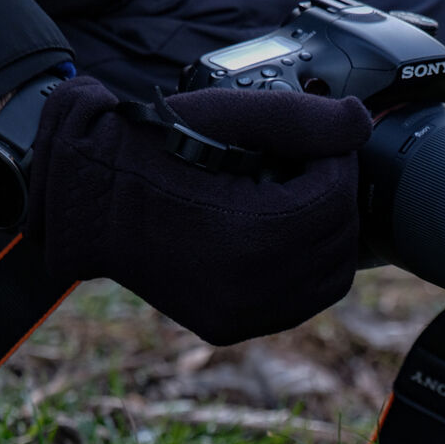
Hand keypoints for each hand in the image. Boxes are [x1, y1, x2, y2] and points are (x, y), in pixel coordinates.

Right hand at [27, 77, 371, 344]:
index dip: (337, 162)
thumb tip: (361, 124)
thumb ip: (302, 119)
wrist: (83, 200)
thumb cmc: (152, 150)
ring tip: (299, 197)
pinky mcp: (231, 326)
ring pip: (331, 278)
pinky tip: (286, 235)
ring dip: (329, 234)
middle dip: (335, 196)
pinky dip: (307, 269)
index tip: (320, 142)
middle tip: (310, 166)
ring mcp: (241, 315)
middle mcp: (250, 288)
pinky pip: (299, 303)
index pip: (334, 198)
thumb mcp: (226, 117)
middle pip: (338, 239)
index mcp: (251, 235)